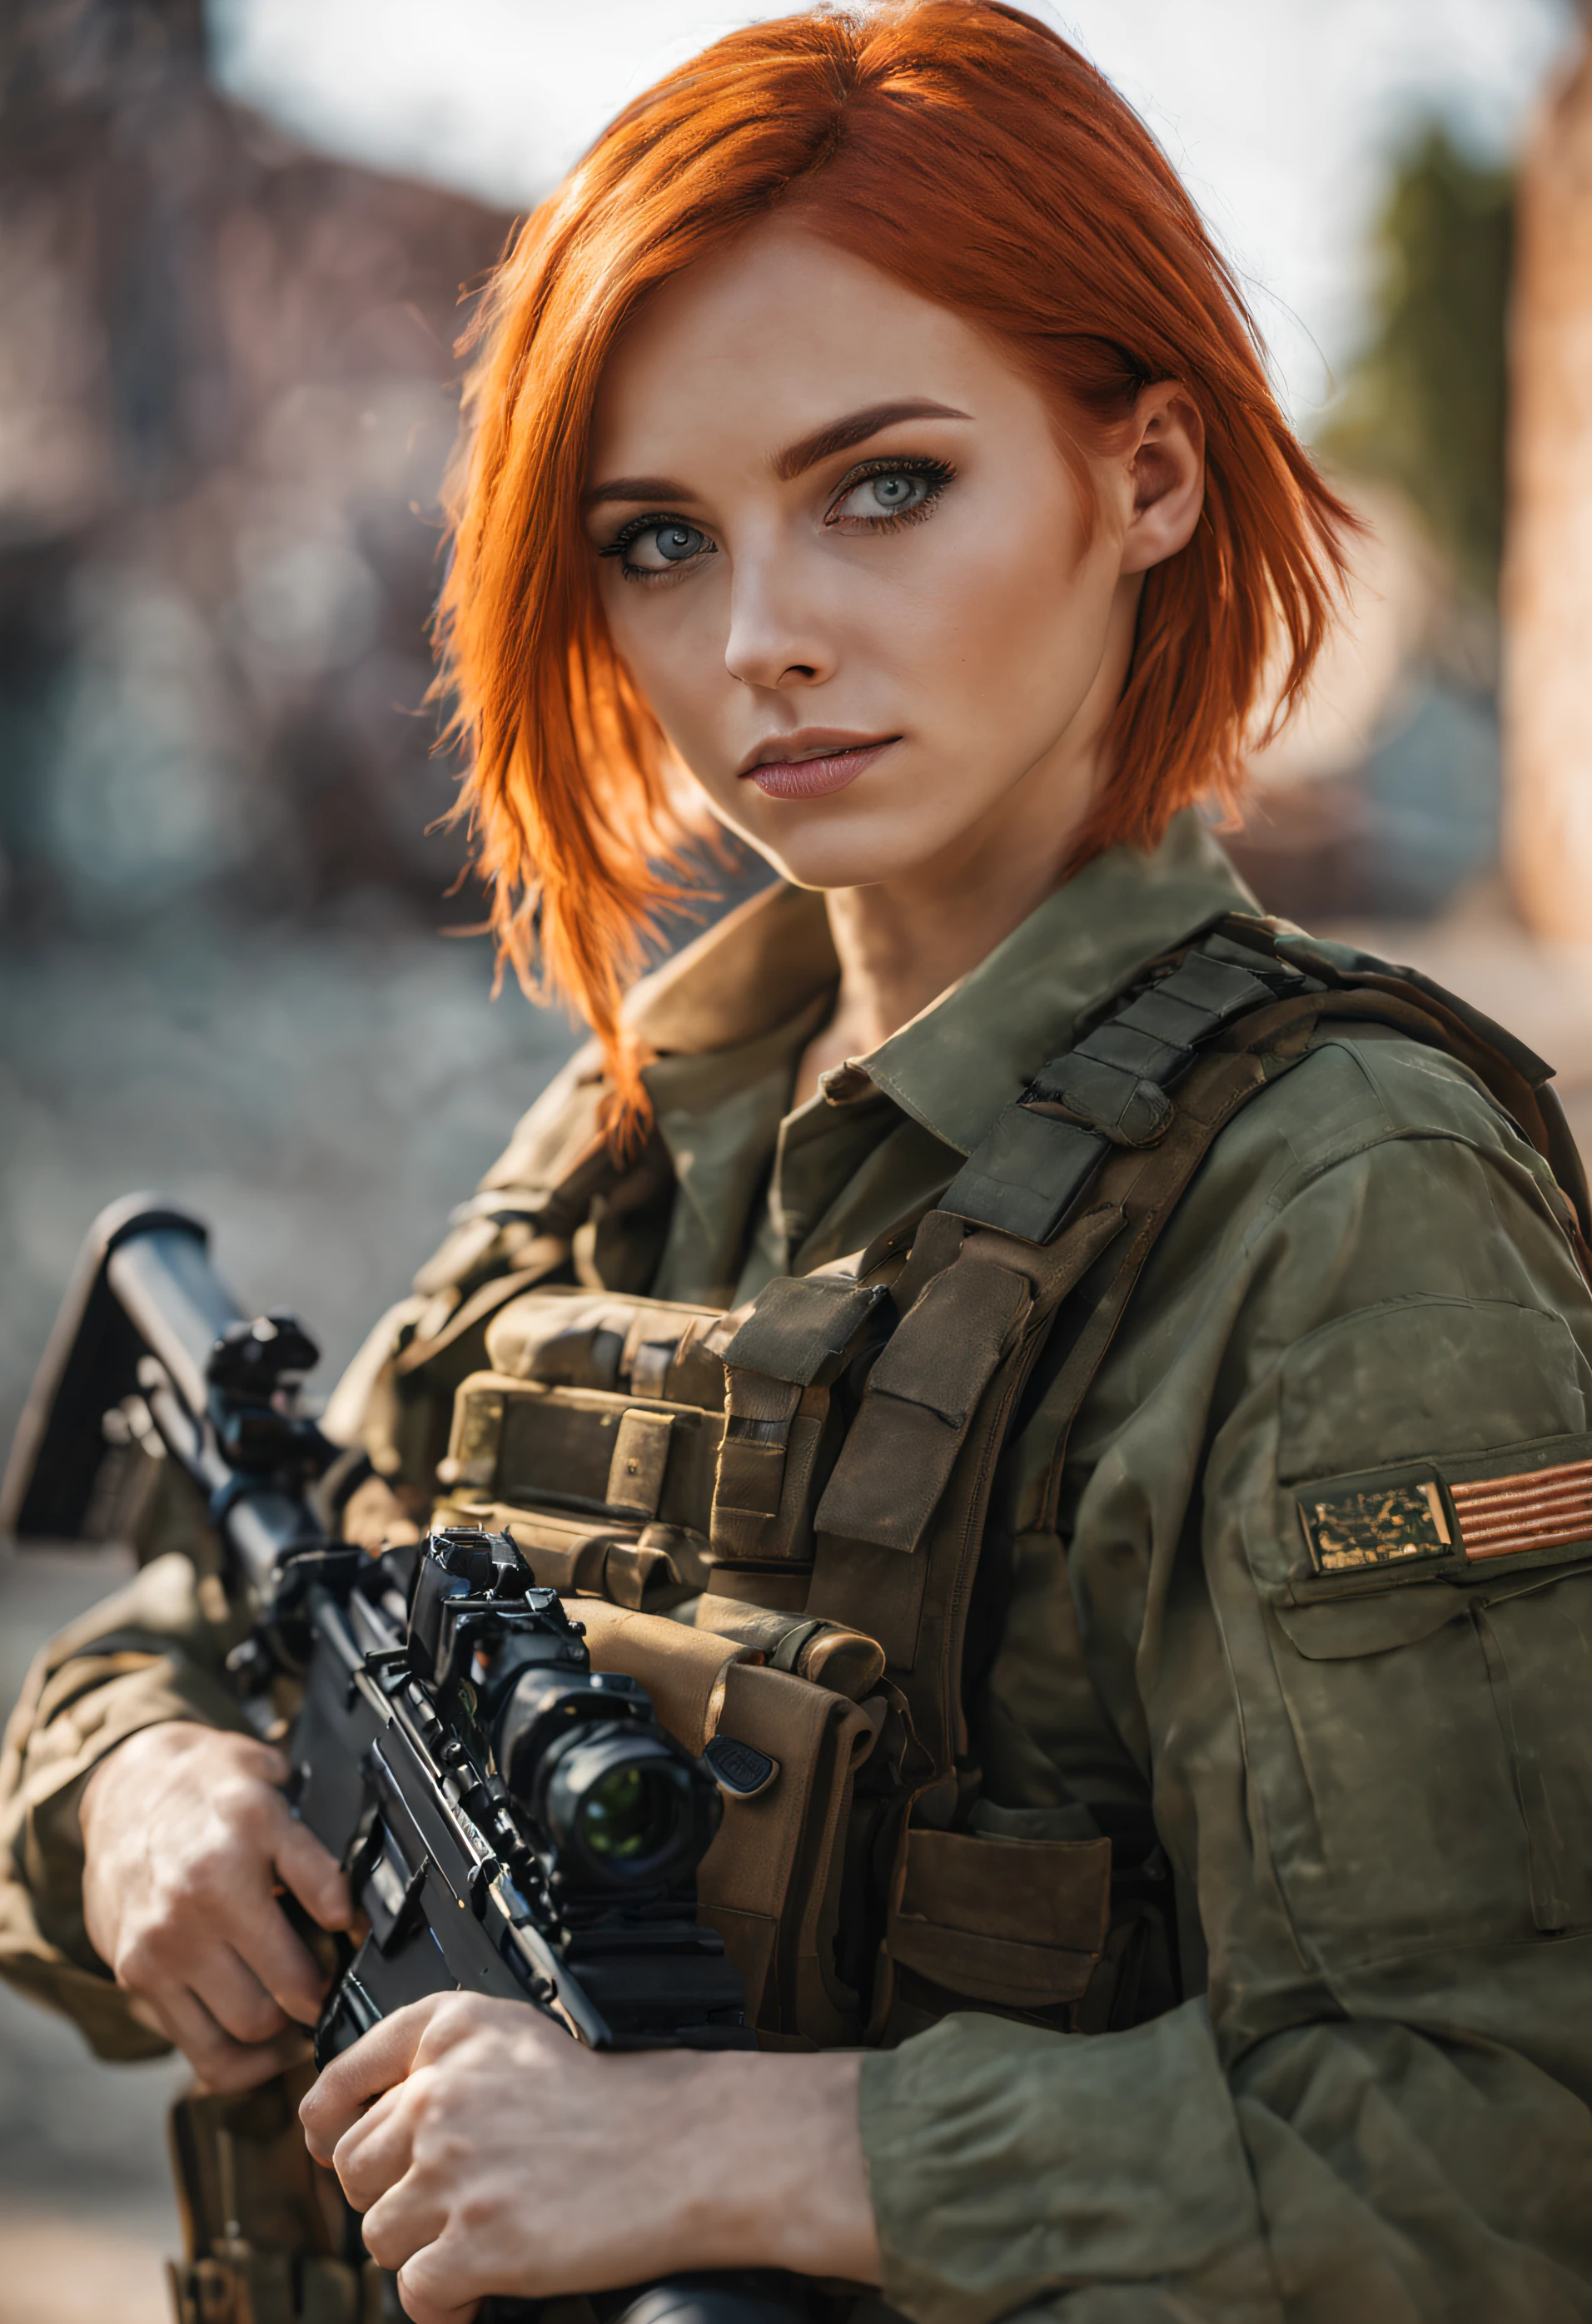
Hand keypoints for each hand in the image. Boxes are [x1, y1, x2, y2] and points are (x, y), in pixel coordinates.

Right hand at [80, 1721, 352, 2091]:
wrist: (127, 1790)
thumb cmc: (209, 1789)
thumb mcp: (273, 1794)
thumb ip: (315, 1861)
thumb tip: (353, 1919)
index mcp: (234, 1855)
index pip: (310, 1936)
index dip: (346, 1961)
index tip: (356, 1957)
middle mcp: (192, 1907)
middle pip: (278, 2002)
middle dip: (315, 2003)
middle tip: (331, 1987)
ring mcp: (159, 1949)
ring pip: (242, 2033)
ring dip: (281, 2037)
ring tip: (302, 2017)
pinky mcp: (135, 1977)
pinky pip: (199, 2051)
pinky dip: (241, 2061)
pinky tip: (265, 2043)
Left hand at [300, 1994, 880, 2323]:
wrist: (687, 2148)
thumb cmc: (623, 2100)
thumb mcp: (523, 2043)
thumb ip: (449, 2069)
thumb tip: (376, 2126)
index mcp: (451, 2032)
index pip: (343, 2080)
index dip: (327, 2122)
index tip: (327, 2143)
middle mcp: (439, 2092)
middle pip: (353, 2167)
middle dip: (390, 2194)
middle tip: (442, 2206)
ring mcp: (451, 2170)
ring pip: (377, 2233)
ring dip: (420, 2248)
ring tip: (474, 2243)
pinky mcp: (473, 2242)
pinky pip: (415, 2292)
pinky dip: (443, 2304)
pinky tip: (478, 2291)